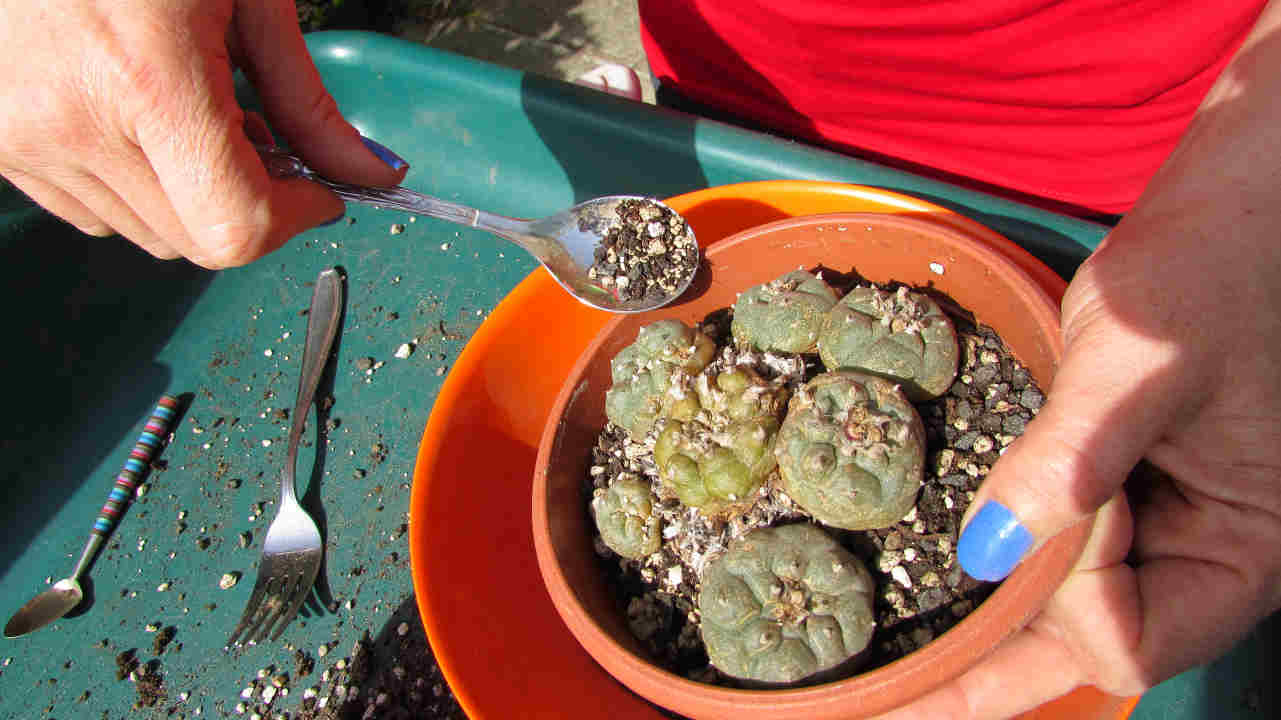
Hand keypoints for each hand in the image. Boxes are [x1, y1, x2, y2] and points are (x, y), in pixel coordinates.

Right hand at [0, 0, 407, 267]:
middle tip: (265, 141)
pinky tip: (148, 122)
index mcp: (145, 80)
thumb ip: (309, 102)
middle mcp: (73, 120)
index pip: (233, 226)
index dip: (293, 218)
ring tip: (198, 114)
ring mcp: (25, 136)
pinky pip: (96, 211)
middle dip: (249, 204)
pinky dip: (142, 186)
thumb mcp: (250, 0)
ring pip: (149, 234)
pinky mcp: (2, 144)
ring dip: (194, 197)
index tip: (318, 193)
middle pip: (196, 239)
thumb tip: (369, 173)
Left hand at [879, 5, 1280, 714]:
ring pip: (1075, 612)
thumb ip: (1067, 460)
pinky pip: (1069, 554)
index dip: (1066, 597)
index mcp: (1243, 550)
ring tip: (908, 669)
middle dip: (993, 679)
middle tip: (893, 708)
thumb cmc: (1214, 265)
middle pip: (1092, 648)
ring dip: (997, 634)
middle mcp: (1206, 556)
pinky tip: (952, 587)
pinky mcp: (1130, 487)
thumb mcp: (1141, 362)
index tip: (1037, 509)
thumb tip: (988, 553)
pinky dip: (1014, 572)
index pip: (1128, 639)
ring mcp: (1168, 526)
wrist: (1238, 202)